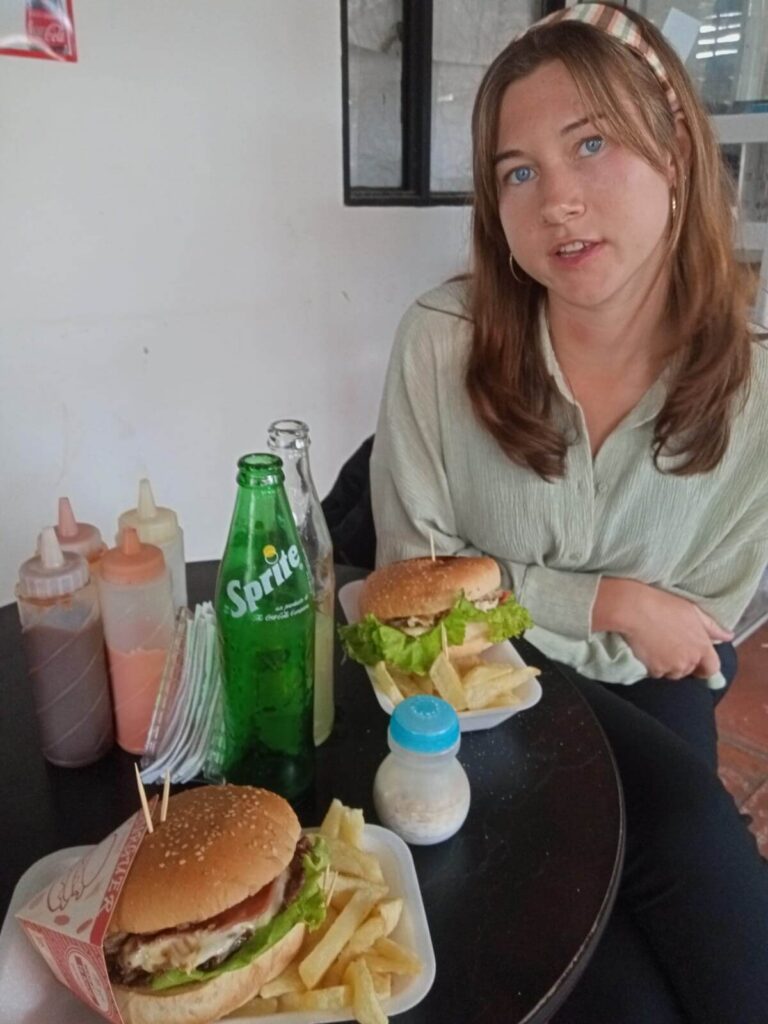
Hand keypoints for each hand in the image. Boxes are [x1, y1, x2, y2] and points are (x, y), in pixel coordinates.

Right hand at [593, 578, 733, 679]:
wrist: (633, 609)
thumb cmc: (663, 605)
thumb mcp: (692, 610)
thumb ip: (712, 627)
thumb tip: (728, 636)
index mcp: (702, 646)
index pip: (712, 668)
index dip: (705, 667)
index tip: (698, 662)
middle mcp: (689, 660)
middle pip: (689, 671)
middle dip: (682, 662)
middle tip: (670, 644)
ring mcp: (671, 667)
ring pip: (672, 673)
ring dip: (667, 664)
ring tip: (656, 644)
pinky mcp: (654, 670)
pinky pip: (655, 673)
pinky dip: (651, 665)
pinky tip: (646, 648)